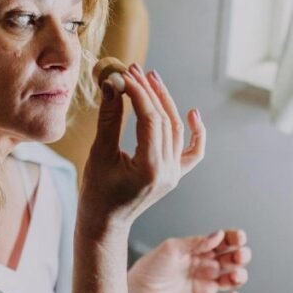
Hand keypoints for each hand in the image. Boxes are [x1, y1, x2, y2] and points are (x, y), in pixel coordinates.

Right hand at [79, 63, 204, 233]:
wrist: (105, 223)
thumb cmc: (96, 193)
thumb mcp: (99, 154)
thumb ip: (109, 118)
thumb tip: (113, 83)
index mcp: (149, 169)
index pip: (150, 120)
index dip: (138, 93)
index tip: (123, 74)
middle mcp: (168, 171)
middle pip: (165, 120)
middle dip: (149, 92)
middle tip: (133, 69)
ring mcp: (174, 174)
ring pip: (175, 129)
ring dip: (164, 102)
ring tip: (149, 79)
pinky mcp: (174, 175)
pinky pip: (192, 152)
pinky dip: (196, 133)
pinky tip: (192, 113)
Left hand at [128, 229, 250, 292]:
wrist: (138, 292)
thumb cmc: (151, 267)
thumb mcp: (171, 248)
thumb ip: (195, 242)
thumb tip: (218, 235)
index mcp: (200, 249)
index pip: (224, 241)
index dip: (235, 238)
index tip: (239, 238)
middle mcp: (206, 265)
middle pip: (233, 259)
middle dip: (241, 256)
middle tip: (238, 256)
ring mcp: (206, 284)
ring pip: (233, 280)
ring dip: (240, 277)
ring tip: (234, 277)